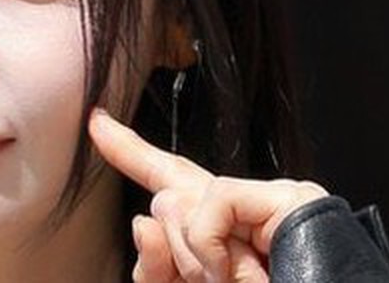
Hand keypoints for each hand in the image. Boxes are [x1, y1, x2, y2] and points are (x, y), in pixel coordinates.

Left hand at [88, 108, 327, 282]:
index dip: (129, 150)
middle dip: (176, 256)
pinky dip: (213, 246)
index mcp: (225, 232)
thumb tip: (145, 220)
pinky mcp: (291, 197)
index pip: (170, 180)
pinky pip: (214, 203)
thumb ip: (160, 269)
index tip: (96, 121)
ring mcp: (272, 199)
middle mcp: (247, 209)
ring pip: (182, 205)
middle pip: (168, 199)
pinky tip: (250, 272)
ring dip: (197, 262)